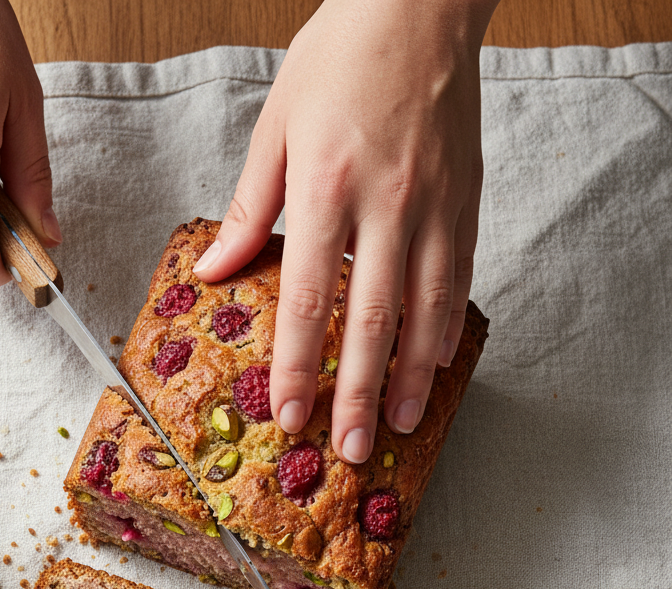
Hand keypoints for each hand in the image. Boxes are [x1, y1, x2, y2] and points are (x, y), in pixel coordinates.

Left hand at [193, 0, 497, 461]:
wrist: (422, 3)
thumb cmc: (342, 57)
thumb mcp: (277, 124)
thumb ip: (250, 207)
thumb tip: (216, 274)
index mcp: (325, 185)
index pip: (308, 297)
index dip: (297, 365)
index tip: (288, 415)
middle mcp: (386, 203)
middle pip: (371, 319)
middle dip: (356, 393)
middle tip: (347, 449)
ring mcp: (435, 205)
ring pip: (425, 310)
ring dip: (408, 377)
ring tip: (394, 426)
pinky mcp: (467, 201)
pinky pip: (458, 278)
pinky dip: (444, 329)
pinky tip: (431, 366)